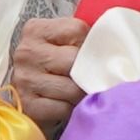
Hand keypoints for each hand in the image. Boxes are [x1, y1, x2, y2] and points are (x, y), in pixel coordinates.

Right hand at [1, 15, 83, 129]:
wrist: (25, 96)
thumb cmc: (51, 67)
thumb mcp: (60, 43)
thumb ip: (81, 38)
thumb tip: (115, 44)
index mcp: (36, 30)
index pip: (77, 30)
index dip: (89, 45)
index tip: (87, 54)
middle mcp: (27, 52)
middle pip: (76, 61)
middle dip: (88, 72)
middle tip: (90, 78)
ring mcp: (25, 79)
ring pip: (73, 89)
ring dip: (80, 94)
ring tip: (77, 92)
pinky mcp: (28, 105)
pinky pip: (64, 109)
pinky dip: (70, 110)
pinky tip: (65, 104)